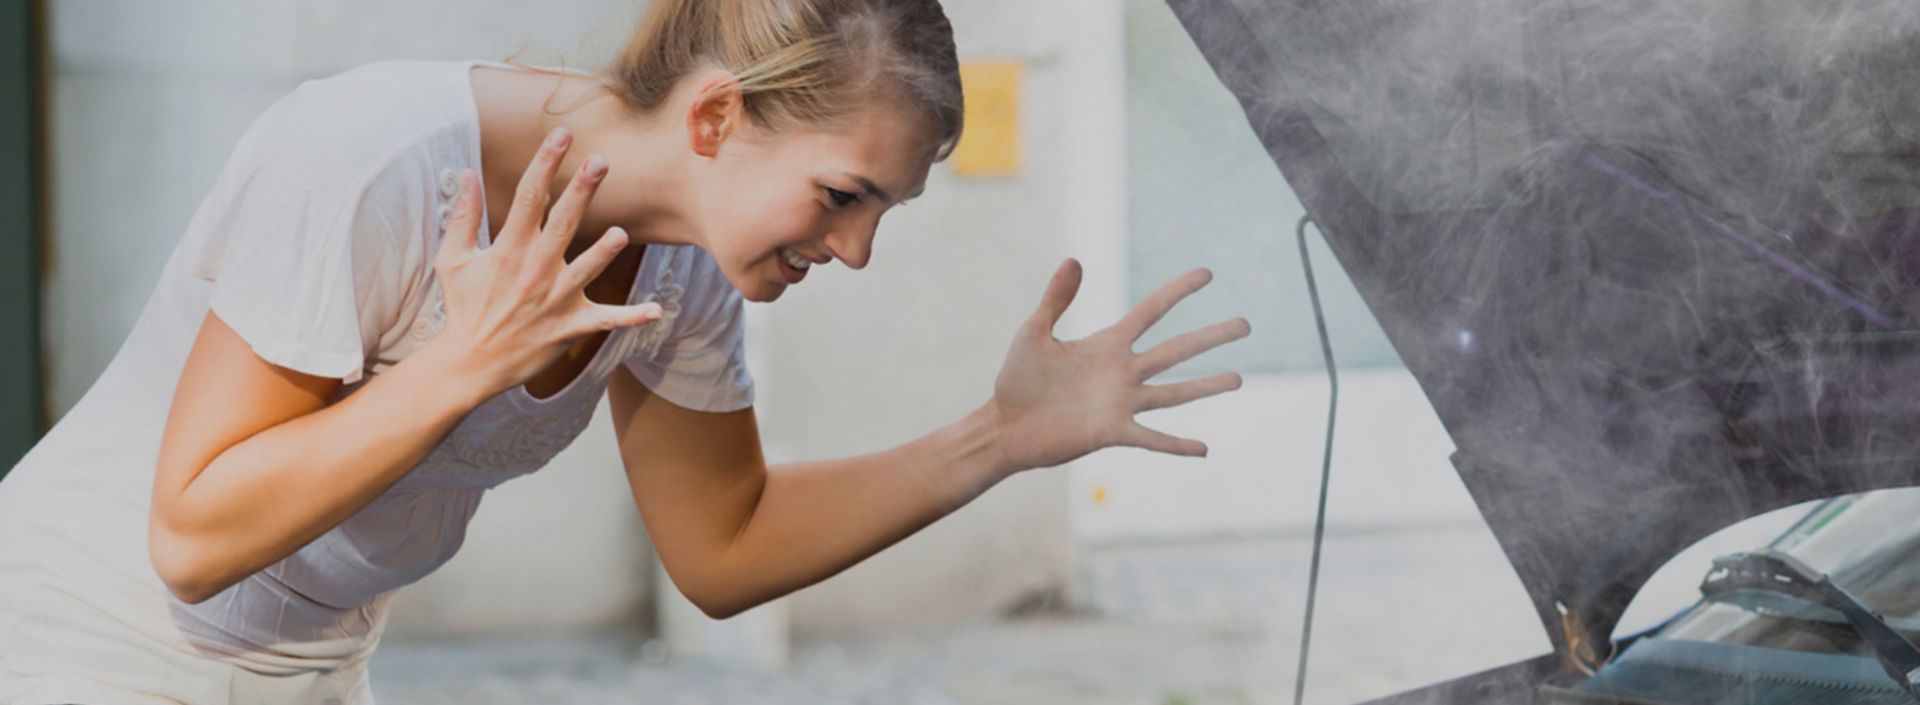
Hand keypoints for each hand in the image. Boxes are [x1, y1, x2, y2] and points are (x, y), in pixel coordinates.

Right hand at [432, 127, 662, 396]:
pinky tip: (657, 310)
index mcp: (508, 249)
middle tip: (600, 161)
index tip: (561, 135)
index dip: (545, 163)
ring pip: (586, 270)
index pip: (529, 198)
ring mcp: (554, 299)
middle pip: (563, 224)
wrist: (470, 361)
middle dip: (581, 191)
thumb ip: (464, 216)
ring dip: (604, 253)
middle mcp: (534, 270)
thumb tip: (466, 174)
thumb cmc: (463, 306)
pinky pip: (605, 320)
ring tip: (619, 233)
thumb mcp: (453, 260)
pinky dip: (631, 317)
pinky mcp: (569, 326)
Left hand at [989, 259, 1250, 471]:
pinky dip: (1176, 444)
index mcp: (1107, 344)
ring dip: (1206, 386)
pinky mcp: (1111, 432)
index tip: (1207, 274)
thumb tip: (1075, 260)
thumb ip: (1056, 299)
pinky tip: (1204, 449)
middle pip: (1176, 350)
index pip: (1151, 311)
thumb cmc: (1018, 379)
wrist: (1005, 425)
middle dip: (1210, 337)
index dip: (1178, 291)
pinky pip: (1151, 438)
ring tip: (1239, 379)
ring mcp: (1121, 403)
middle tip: (1246, 324)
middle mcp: (1123, 372)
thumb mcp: (1034, 332)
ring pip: (1173, 393)